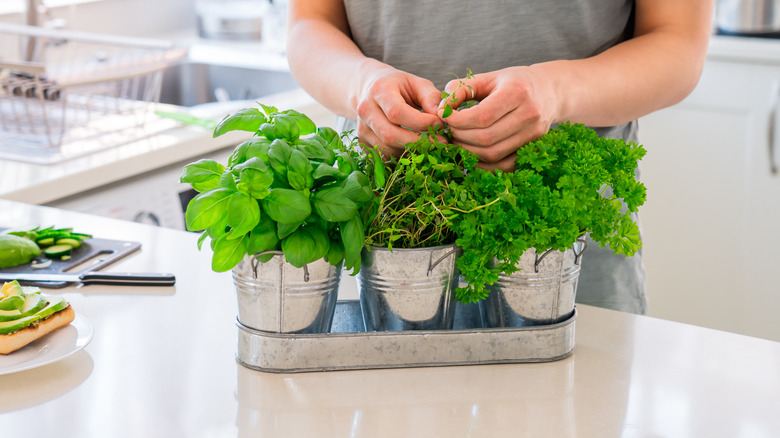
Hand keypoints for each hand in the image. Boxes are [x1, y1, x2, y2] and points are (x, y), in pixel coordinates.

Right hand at [355, 63, 443, 156]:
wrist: (370, 89)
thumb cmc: (398, 86)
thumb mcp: (417, 83)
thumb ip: (431, 97)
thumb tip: (441, 116)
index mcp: (380, 90)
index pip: (397, 112)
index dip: (420, 122)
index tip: (439, 124)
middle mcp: (366, 110)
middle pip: (390, 135)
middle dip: (417, 142)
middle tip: (439, 141)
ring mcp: (361, 128)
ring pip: (387, 149)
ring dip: (411, 150)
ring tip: (428, 144)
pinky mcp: (362, 142)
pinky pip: (383, 156)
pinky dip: (401, 155)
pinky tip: (413, 147)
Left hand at [438, 66, 557, 170]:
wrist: (549, 91)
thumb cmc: (512, 83)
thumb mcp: (487, 77)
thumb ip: (460, 89)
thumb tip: (441, 110)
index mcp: (517, 91)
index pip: (481, 116)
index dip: (457, 121)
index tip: (444, 117)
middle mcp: (529, 114)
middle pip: (486, 138)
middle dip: (460, 137)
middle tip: (449, 131)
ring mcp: (534, 135)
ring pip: (493, 154)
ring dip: (468, 152)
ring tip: (458, 141)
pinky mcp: (533, 149)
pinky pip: (503, 166)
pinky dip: (483, 165)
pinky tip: (471, 153)